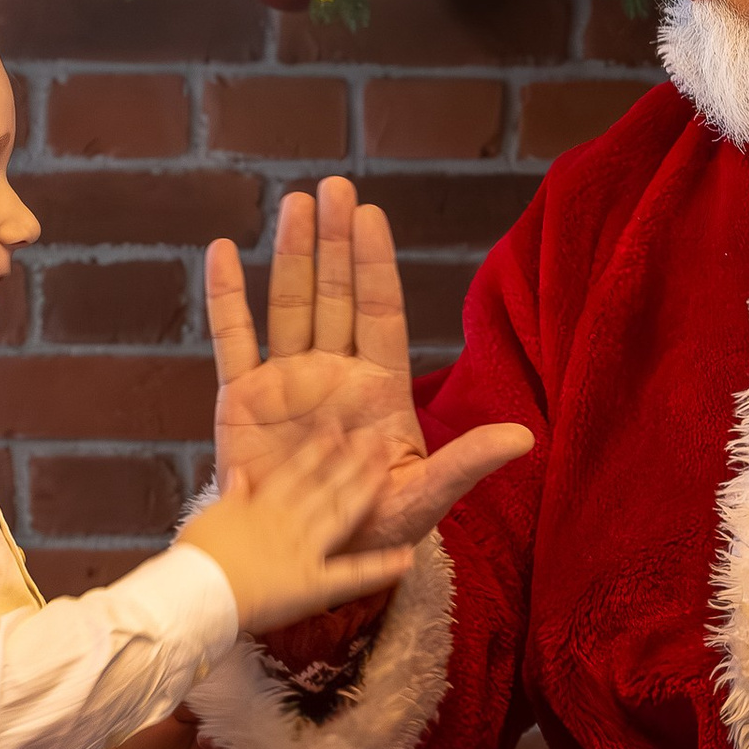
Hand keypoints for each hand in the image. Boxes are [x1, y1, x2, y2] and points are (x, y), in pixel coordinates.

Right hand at [183, 416, 419, 636]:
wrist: (194, 595)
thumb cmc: (195, 559)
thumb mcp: (211, 518)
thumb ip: (232, 495)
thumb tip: (238, 473)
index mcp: (263, 507)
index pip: (296, 471)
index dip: (318, 449)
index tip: (337, 428)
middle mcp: (289, 522)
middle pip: (326, 486)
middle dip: (352, 462)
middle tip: (374, 439)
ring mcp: (304, 551)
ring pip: (341, 515)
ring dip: (366, 492)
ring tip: (387, 473)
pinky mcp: (313, 585)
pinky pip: (352, 577)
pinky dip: (380, 570)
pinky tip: (408, 560)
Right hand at [205, 177, 531, 554]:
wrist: (308, 561)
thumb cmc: (373, 529)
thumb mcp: (423, 498)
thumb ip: (466, 462)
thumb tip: (527, 437)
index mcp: (378, 389)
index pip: (379, 313)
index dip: (374, 265)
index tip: (370, 216)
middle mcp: (332, 374)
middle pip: (334, 296)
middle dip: (333, 242)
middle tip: (334, 187)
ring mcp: (286, 383)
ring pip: (288, 306)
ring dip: (290, 254)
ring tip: (295, 201)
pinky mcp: (243, 401)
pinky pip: (233, 342)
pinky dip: (226, 298)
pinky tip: (222, 250)